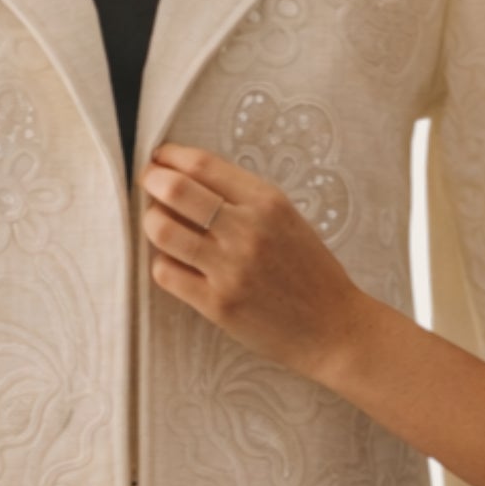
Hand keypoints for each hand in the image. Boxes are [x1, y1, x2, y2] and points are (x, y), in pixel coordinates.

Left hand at [139, 143, 374, 385]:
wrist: (334, 328)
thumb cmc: (310, 272)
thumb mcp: (287, 219)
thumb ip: (243, 199)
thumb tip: (186, 179)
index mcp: (268, 202)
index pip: (202, 164)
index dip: (171, 157)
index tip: (161, 160)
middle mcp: (248, 230)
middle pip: (175, 190)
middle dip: (152, 181)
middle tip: (150, 185)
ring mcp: (230, 268)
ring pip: (162, 229)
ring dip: (151, 221)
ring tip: (159, 224)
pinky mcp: (218, 304)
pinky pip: (166, 272)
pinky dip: (162, 262)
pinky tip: (175, 262)